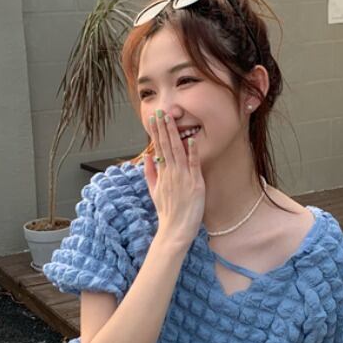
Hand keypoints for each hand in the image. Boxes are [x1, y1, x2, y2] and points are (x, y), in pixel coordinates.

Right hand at [144, 108, 205, 246]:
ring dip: (174, 134)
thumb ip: (150, 173)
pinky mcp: (195, 184)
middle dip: (163, 128)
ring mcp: (183, 178)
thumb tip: (147, 156)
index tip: (153, 119)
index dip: (156, 133)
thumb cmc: (167, 212)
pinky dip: (192, 151)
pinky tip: (190, 139)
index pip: (158, 148)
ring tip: (170, 118)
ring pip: (177, 151)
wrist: (175, 230)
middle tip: (160, 112)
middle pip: (166, 146)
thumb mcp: (154, 192)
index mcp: (161, 174)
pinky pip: (193, 164)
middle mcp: (171, 173)